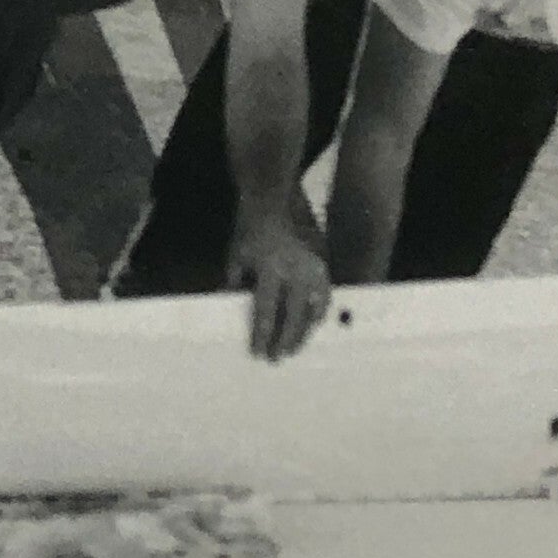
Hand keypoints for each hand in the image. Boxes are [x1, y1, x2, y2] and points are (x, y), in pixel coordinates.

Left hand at [225, 210, 330, 361]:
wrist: (275, 200)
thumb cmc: (250, 230)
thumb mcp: (236, 256)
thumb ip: (235, 285)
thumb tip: (232, 312)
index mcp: (270, 269)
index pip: (266, 311)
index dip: (262, 334)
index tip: (258, 352)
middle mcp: (294, 271)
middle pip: (292, 316)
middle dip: (284, 340)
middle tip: (277, 358)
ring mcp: (313, 268)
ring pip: (312, 310)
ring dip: (303, 332)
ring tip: (294, 348)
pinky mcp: (324, 264)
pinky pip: (325, 296)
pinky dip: (319, 313)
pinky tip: (312, 325)